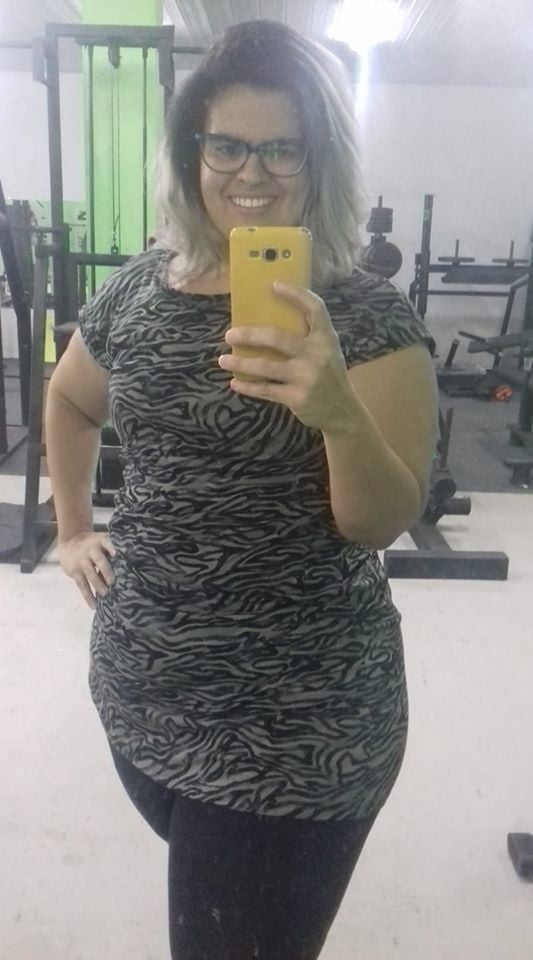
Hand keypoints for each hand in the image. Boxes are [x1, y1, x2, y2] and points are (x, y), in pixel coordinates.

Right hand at [58, 531, 115, 609]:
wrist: (70, 541)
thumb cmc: (94, 545)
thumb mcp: (101, 542)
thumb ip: (112, 551)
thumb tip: (130, 568)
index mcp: (101, 541)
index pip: (107, 542)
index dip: (111, 547)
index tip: (116, 553)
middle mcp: (91, 550)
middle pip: (100, 561)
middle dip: (106, 572)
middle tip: (112, 582)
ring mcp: (82, 561)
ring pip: (91, 574)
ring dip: (98, 585)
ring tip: (105, 595)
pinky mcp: (75, 572)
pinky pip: (82, 585)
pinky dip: (88, 596)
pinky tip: (94, 606)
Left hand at [219, 280, 355, 431]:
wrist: (343, 411)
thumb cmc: (329, 375)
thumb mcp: (328, 351)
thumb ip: (308, 336)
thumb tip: (267, 320)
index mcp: (326, 338)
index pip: (314, 308)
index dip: (295, 294)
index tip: (274, 284)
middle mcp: (317, 354)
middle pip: (277, 338)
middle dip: (249, 335)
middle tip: (230, 335)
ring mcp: (306, 377)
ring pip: (265, 367)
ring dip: (240, 363)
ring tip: (223, 361)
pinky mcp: (297, 397)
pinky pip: (265, 390)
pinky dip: (247, 386)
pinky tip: (235, 383)